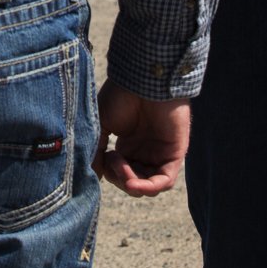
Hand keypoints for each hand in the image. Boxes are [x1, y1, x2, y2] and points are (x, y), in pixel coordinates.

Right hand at [92, 79, 189, 196]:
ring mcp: (160, 153)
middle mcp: (145, 151)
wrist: (143, 79)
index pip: (120, 173)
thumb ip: (96, 150)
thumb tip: (91, 176)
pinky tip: (134, 183)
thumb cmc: (121, 96)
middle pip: (133, 182)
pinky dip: (150, 188)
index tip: (103, 158)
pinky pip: (165, 181)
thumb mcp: (100, 124)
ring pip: (149, 185)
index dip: (110, 173)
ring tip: (123, 171)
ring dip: (132, 185)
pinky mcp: (175, 153)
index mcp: (128, 145)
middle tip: (112, 161)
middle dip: (120, 179)